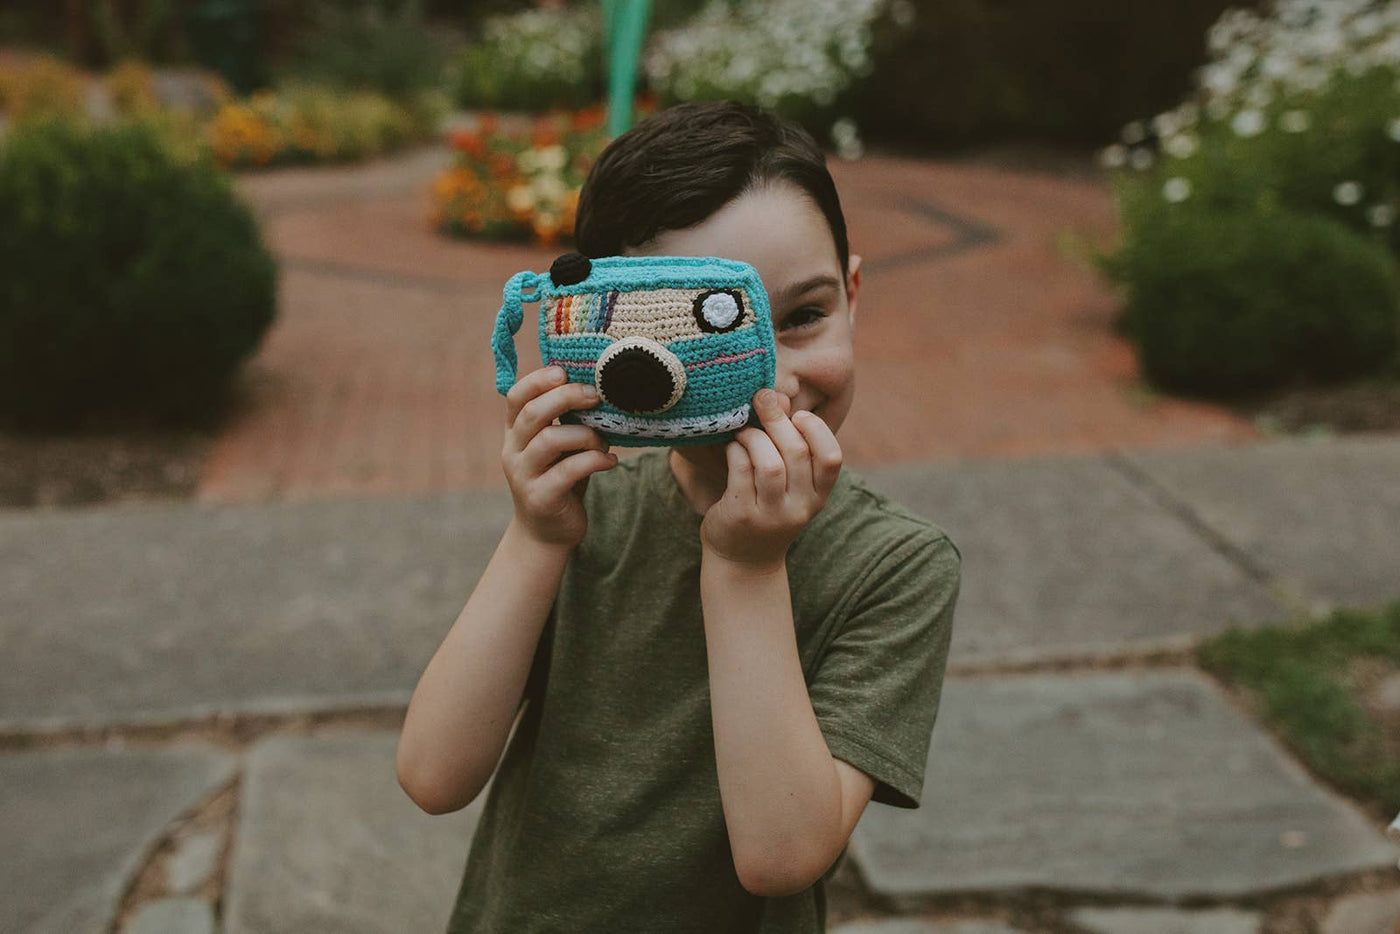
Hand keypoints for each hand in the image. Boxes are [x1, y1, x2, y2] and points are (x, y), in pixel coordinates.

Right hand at [502, 366, 615, 548]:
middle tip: (596, 396)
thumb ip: (565, 421)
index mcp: (515, 433)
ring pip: (551, 441)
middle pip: (533, 413)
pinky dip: (595, 460)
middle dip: (567, 398)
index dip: (538, 380)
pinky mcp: (541, 498)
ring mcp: (523, 475)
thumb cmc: (559, 479)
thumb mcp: (558, 447)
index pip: (516, 397)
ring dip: (586, 435)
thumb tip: (598, 385)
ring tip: (604, 441)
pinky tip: (610, 461)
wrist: (547, 533)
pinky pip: (569, 471)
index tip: (564, 371)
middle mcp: (512, 451)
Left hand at [699, 389, 842, 570]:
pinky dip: (735, 451)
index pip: (831, 458)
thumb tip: (777, 398)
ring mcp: (771, 515)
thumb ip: (791, 450)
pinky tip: (732, 448)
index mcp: (818, 497)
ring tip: (744, 431)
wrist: (743, 562)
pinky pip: (740, 473)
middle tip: (762, 400)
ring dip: (754, 437)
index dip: (816, 430)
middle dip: (778, 421)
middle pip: (798, 454)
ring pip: (769, 464)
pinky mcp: (742, 516)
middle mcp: (800, 508)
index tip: (798, 415)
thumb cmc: (767, 511)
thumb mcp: (790, 487)